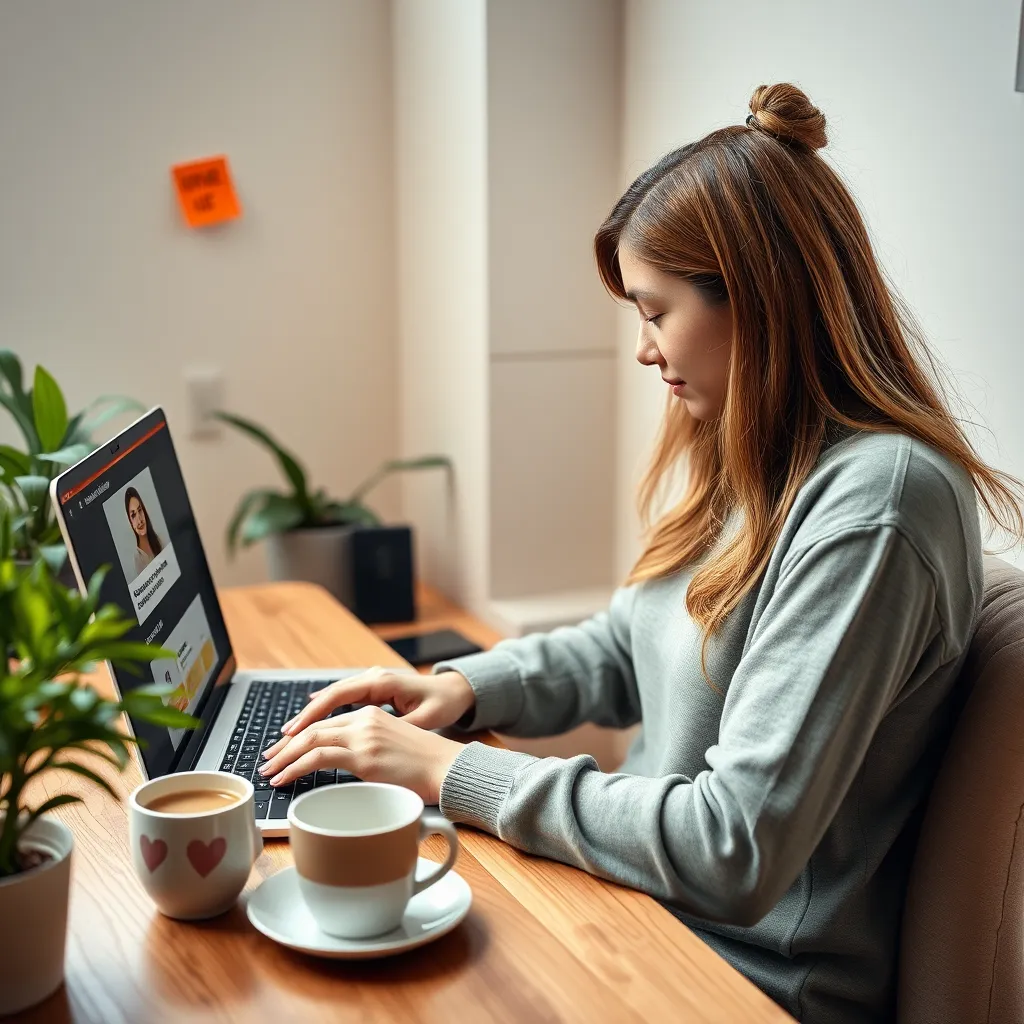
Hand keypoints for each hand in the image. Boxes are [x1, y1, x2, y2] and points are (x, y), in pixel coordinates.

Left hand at [259, 705, 463, 803]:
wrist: (451, 768)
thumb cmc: (428, 767)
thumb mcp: (394, 749)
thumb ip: (369, 751)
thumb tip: (348, 771)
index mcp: (372, 715)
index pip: (325, 723)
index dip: (299, 737)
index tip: (283, 749)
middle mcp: (365, 720)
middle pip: (312, 729)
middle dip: (284, 746)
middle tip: (268, 761)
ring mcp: (364, 737)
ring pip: (309, 741)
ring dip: (283, 757)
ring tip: (269, 772)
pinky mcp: (365, 756)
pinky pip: (318, 757)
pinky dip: (294, 767)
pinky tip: (284, 778)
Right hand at [280, 667, 475, 736]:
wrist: (456, 691)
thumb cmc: (442, 703)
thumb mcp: (423, 719)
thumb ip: (396, 728)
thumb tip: (373, 742)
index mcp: (381, 682)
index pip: (336, 696)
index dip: (311, 717)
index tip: (291, 736)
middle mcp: (371, 679)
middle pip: (327, 699)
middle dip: (301, 723)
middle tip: (277, 746)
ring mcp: (370, 685)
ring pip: (331, 702)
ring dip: (308, 722)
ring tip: (284, 743)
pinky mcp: (372, 694)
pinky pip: (340, 703)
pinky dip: (322, 717)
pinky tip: (306, 730)